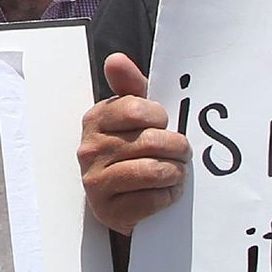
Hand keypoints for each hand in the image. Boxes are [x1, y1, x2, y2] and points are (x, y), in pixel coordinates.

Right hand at [78, 53, 190, 234]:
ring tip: (176, 171)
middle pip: (152, 141)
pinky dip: (168, 195)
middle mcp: (89, 150)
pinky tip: (167, 191)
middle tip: (182, 151)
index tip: (162, 123)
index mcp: (96, 120)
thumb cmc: (133, 149)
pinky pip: (153, 199)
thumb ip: (130, 85)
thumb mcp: (134, 115)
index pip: (136, 110)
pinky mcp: (108, 211)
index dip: (159, 117)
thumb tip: (116, 60)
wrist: (123, 198)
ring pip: (154, 171)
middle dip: (178, 147)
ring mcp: (95, 182)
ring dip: (176, 172)